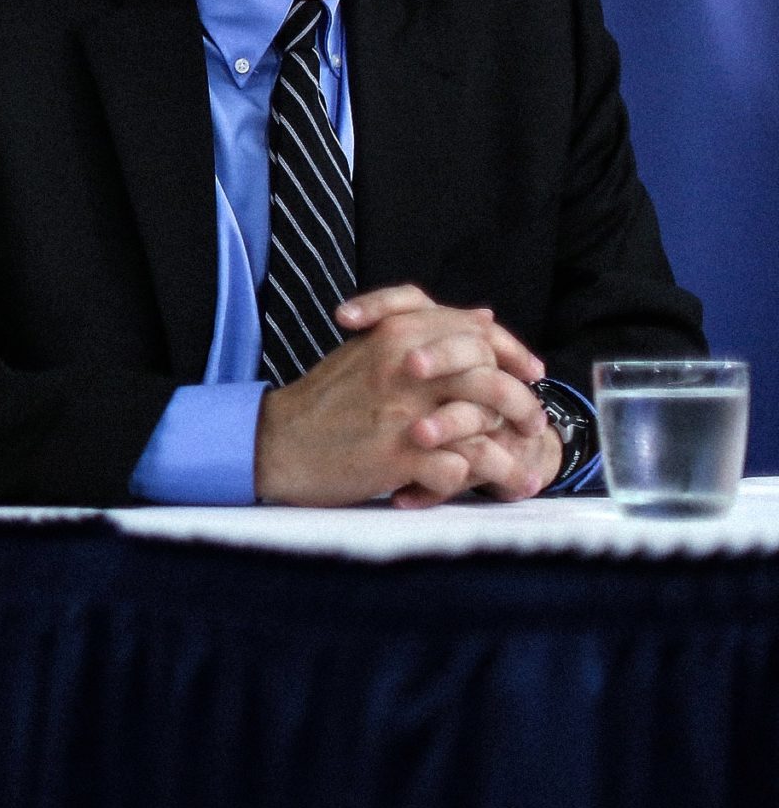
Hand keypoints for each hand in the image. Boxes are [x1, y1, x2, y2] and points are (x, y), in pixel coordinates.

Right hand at [252, 284, 553, 507]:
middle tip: (530, 427)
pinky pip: (460, 467)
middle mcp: (404, 366)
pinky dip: (476, 480)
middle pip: (491, 377)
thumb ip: (423, 332)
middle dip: (522, 406)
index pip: (478, 332)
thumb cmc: (325, 400)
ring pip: (485, 425)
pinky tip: (481, 488)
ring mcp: (402, 412)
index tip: (529, 375)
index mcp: (397, 333)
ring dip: (509, 453)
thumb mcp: (370, 350)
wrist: (277, 442)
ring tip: (521, 474)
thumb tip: (484, 318)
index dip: (512, 354)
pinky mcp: (397, 455)